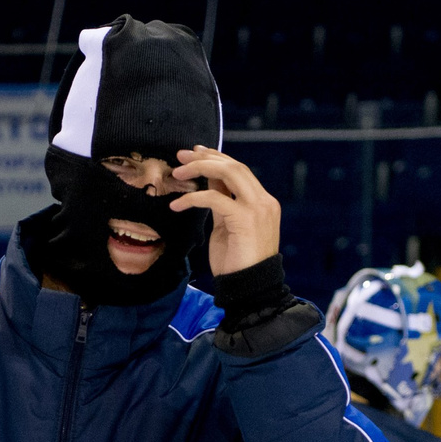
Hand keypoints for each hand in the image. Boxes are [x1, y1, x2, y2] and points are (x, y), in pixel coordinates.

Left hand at [169, 145, 281, 276]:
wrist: (250, 288)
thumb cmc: (237, 262)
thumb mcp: (227, 226)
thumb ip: (222, 203)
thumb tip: (208, 183)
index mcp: (261, 202)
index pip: (239, 170)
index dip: (216, 158)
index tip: (194, 153)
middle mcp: (263, 201)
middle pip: (234, 165)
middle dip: (206, 157)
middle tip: (181, 157)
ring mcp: (257, 208)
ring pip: (229, 172)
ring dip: (200, 168)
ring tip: (177, 173)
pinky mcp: (245, 219)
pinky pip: (214, 198)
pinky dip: (192, 198)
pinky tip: (177, 205)